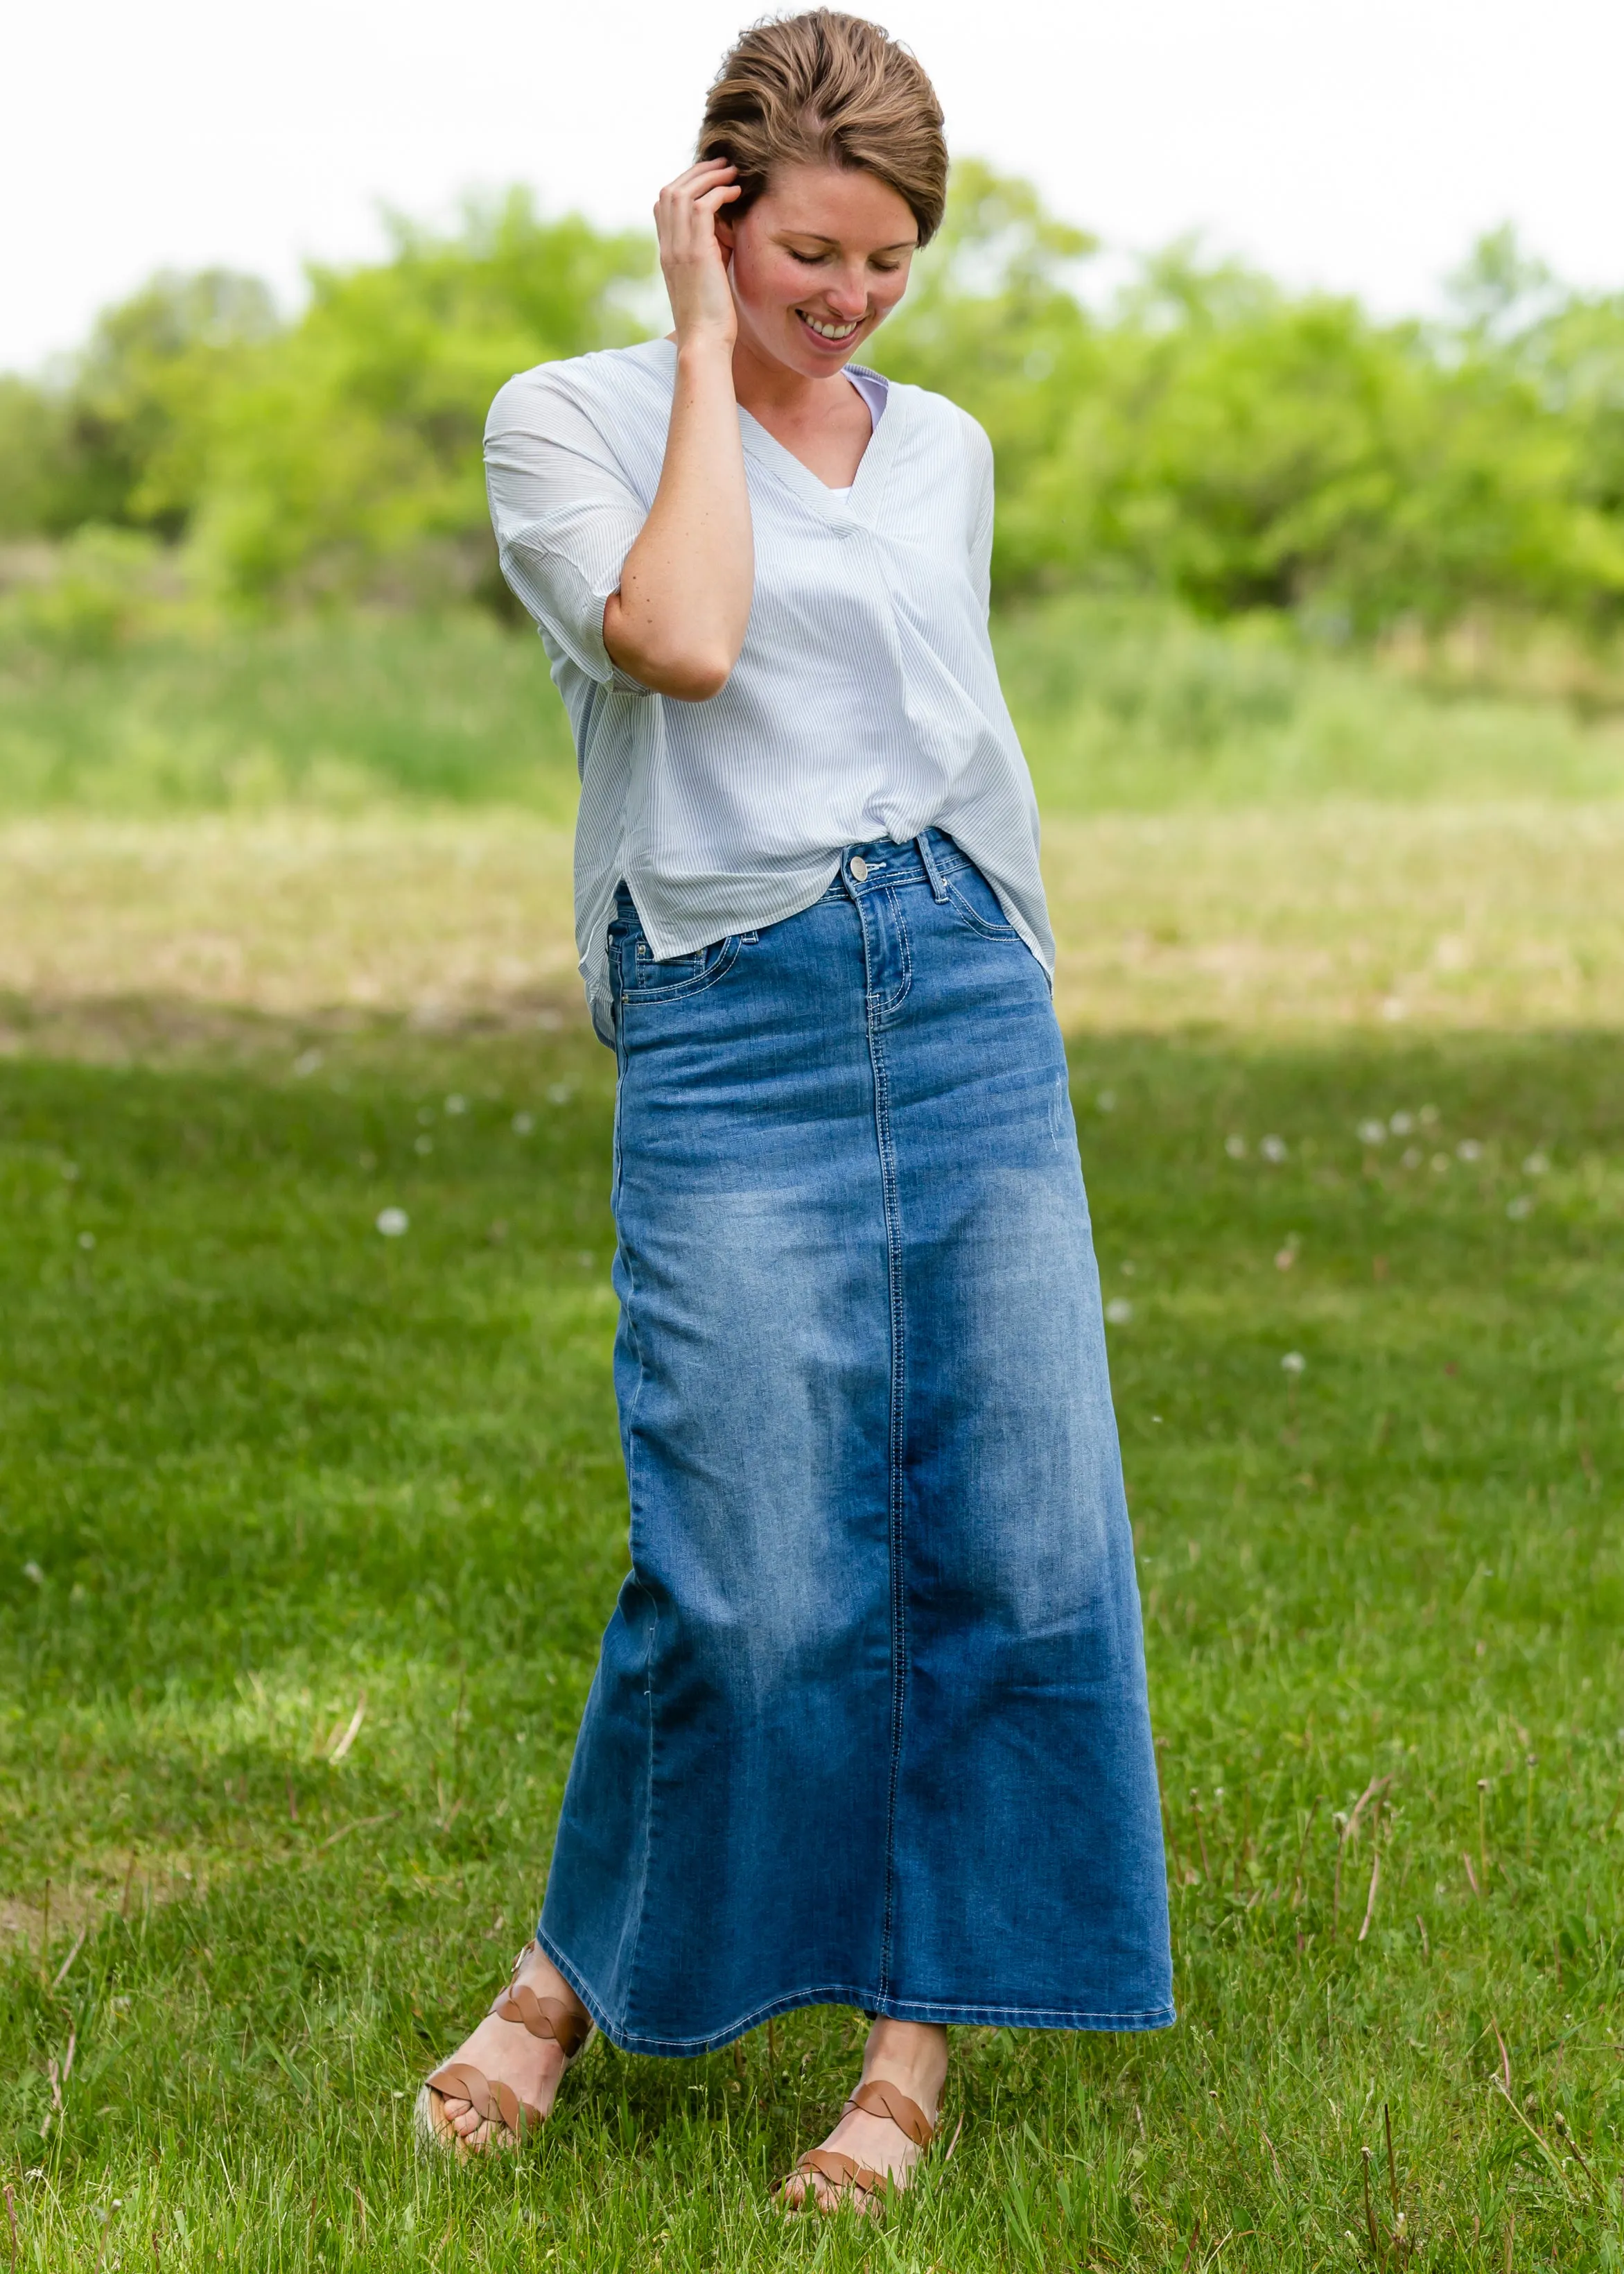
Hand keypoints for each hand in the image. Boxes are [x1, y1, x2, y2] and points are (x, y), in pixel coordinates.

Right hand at [655, 160, 740, 352]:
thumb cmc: (710, 318)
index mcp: (667, 252)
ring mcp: (678, 248)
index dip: (685, 183)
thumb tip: (726, 229)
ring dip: (710, 177)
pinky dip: (719, 193)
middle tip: (723, 164)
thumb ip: (710, 250)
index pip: (664, 204)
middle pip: (670, 190)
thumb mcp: (707, 277)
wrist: (704, 342)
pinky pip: (702, 206)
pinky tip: (736, 193)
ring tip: (732, 172)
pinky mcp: (695, 253)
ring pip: (684, 192)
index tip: (709, 178)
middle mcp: (668, 246)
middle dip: (697, 172)